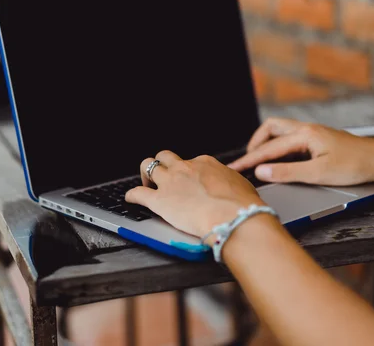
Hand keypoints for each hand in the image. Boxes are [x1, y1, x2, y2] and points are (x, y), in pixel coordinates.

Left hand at [125, 150, 264, 239]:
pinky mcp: (159, 200)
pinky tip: (131, 199)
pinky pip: (137, 193)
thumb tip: (232, 188)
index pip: (191, 162)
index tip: (189, 181)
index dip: (188, 172)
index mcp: (205, 163)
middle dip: (163, 165)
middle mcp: (185, 168)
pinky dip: (132, 195)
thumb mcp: (240, 186)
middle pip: (166, 156)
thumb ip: (230, 183)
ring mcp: (171, 182)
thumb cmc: (242, 205)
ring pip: (148, 165)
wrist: (234, 217)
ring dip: (145, 174)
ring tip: (146, 184)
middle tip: (164, 177)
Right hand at [228, 118, 373, 185]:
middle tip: (247, 162)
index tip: (234, 168)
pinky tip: (280, 162)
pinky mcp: (319, 141)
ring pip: (281, 132)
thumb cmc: (356, 165)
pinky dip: (279, 149)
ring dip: (267, 145)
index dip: (249, 159)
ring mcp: (313, 134)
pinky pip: (291, 140)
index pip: (269, 148)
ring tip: (260, 162)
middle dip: (255, 144)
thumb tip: (262, 172)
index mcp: (305, 135)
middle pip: (271, 129)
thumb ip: (288, 172)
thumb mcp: (319, 173)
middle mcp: (307, 129)